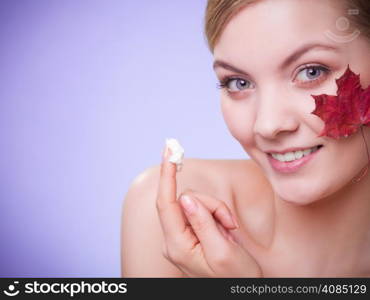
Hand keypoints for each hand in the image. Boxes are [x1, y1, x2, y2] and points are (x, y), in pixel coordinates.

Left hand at [156, 146, 261, 276]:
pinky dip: (219, 215)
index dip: (167, 176)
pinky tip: (227, 231)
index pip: (166, 203)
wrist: (241, 291)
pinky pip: (204, 210)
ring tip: (230, 231)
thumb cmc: (235, 278)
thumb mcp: (222, 252)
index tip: (169, 152)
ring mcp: (183, 235)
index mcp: (177, 245)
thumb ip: (202, 223)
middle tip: (229, 224)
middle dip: (212, 205)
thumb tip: (186, 197)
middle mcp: (175, 238)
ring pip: (198, 202)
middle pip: (187, 200)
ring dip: (218, 211)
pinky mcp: (193, 231)